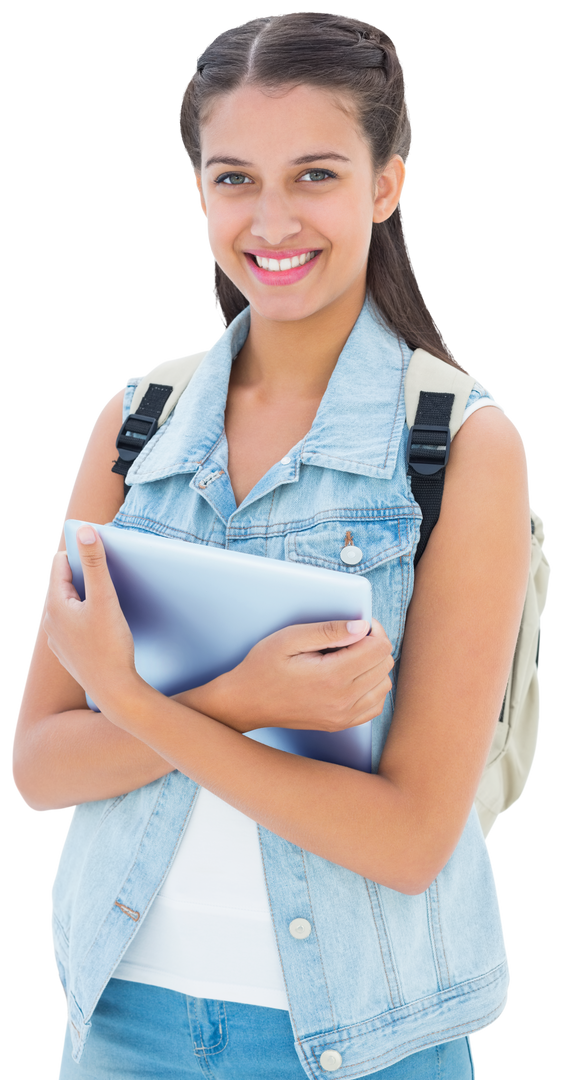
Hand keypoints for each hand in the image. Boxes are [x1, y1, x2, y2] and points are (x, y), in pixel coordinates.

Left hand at [44, 526, 137, 707]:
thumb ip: (95, 563)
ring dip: (85, 599)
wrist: (114, 692)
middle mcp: (49, 621)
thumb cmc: (110, 646)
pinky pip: (72, 626)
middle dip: (83, 576)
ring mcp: (56, 639)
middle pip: (64, 584)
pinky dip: (86, 620)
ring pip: (68, 606)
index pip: (59, 563)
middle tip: (108, 579)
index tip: (99, 555)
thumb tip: (85, 531)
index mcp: (55, 604)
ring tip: (108, 604)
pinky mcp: (67, 653)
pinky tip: (104, 629)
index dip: (79, 554)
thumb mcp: (106, 600)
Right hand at [199, 618, 393, 733]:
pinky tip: (352, 677)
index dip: (373, 630)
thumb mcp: (290, 638)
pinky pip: (375, 704)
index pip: (379, 649)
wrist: (246, 702)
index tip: (358, 624)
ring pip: (384, 684)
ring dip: (374, 666)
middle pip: (385, 664)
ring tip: (349, 657)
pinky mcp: (341, 724)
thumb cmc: (263, 667)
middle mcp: (343, 700)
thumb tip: (362, 627)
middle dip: (374, 645)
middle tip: (351, 637)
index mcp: (332, 677)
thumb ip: (329, 630)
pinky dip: (371, 687)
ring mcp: (343, 716)